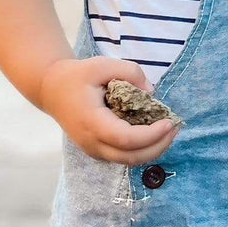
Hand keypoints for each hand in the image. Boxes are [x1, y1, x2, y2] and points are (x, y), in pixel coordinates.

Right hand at [38, 57, 181, 164]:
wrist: (52, 90)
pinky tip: (154, 134)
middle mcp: (91, 142)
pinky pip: (123, 157)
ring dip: (152, 150)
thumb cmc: (78, 76)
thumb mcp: (102, 65)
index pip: (126, 139)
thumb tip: (151, 92)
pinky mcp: (97, 151)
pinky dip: (142, 150)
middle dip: (158, 146)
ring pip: (128, 161)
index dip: (151, 135)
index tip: (170, 122)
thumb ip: (130, 72)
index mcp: (91, 121)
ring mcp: (93, 150)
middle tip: (176, 128)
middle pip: (131, 157)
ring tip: (169, 131)